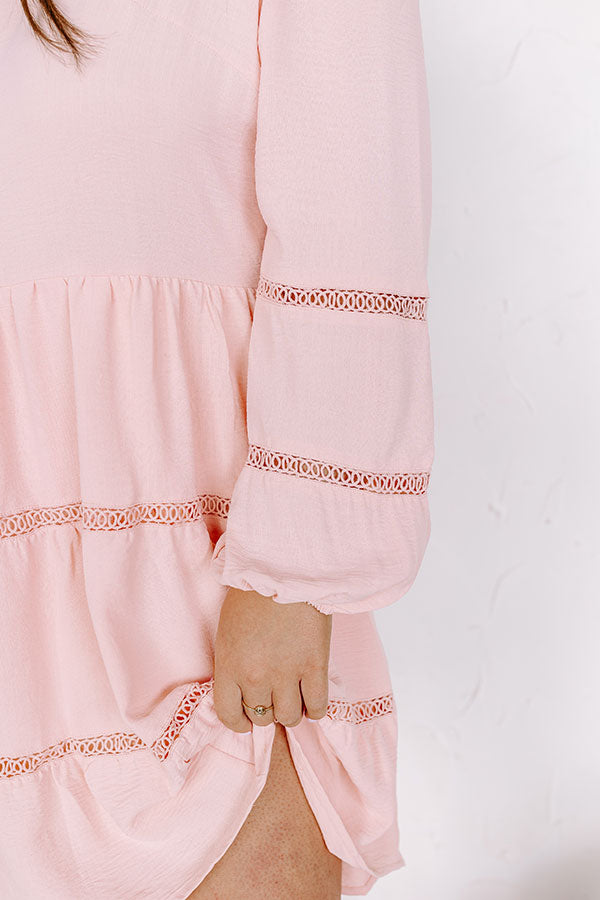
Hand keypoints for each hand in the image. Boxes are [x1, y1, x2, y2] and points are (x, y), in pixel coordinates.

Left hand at [213, 586, 332, 732]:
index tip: (247, 718)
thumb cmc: (253, 592)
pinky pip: (317, 706)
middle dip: (266, 709)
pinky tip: (312, 698)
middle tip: (273, 694)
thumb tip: (244, 688)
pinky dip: (315, 709)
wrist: (285, 569)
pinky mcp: (315, 666)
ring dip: (290, 710)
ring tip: (293, 695)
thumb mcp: (228, 629)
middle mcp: (255, 676)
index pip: (229, 715)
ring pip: (289, 717)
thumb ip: (233, 663)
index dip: (239, 722)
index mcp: (229, 666)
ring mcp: (287, 674)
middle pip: (261, 716)